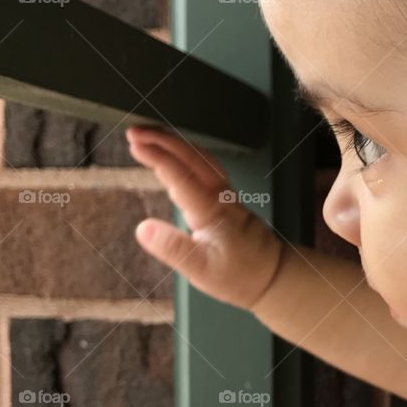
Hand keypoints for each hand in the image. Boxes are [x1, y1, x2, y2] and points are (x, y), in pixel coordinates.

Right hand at [125, 126, 282, 310]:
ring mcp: (226, 193)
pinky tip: (175, 153)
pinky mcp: (226, 196)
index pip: (181, 176)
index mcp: (212, 211)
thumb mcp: (201, 271)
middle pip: (192, 156)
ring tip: (147, 136)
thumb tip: (143, 228)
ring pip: (201, 157)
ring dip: (175, 143)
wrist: (273, 275)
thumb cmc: (239, 275)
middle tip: (134, 131)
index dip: (157, 156)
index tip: (134, 144)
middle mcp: (220, 195)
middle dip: (162, 139)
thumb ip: (173, 249)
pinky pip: (206, 165)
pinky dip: (186, 153)